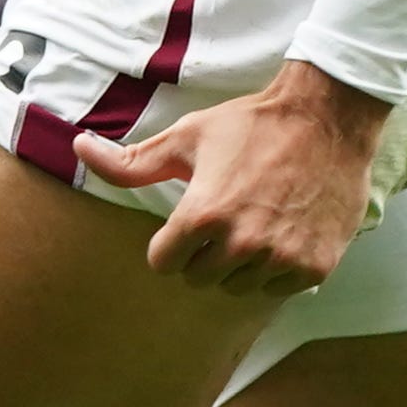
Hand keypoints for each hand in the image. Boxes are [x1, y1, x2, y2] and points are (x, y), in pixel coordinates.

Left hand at [78, 63, 386, 296]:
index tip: (188, 224)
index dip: (171, 243)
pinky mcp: (313, 266)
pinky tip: (285, 231)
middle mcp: (241, 243)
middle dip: (205, 253)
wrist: (328, 118)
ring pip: (238, 287)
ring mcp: (280, 258)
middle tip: (227, 216)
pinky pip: (278, 288)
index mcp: (203, 215)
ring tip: (257, 222)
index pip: (163, 264)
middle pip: (199, 278)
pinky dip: (278, 267)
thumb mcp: (188, 138)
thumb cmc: (253, 125)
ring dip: (242, 264)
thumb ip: (132, 161)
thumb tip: (78, 148)